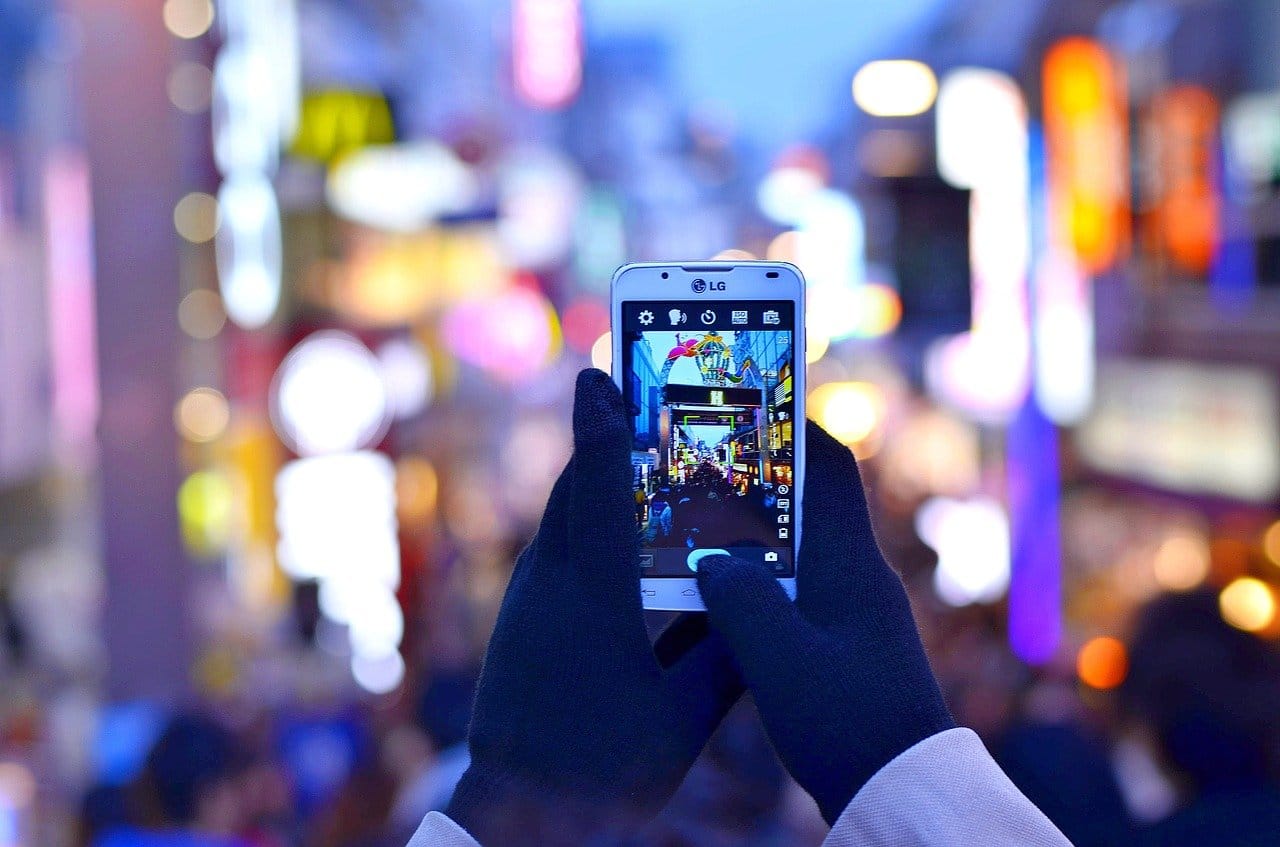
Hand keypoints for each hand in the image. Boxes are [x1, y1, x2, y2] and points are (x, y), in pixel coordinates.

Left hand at [446, 370, 742, 842]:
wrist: (517, 812)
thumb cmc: (604, 769)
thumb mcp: (682, 720)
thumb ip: (727, 659)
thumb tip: (765, 610)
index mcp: (595, 600)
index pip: (601, 492)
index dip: (605, 425)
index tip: (601, 371)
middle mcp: (552, 584)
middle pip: (579, 488)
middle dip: (610, 438)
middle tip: (646, 397)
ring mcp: (530, 596)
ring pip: (564, 516)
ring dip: (600, 481)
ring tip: (644, 457)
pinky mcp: (522, 613)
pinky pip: (558, 547)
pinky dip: (589, 523)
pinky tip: (624, 540)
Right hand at [695, 420, 954, 824]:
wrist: (899, 787)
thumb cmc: (848, 721)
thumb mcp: (779, 657)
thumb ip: (739, 598)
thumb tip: (711, 560)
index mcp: (850, 563)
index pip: (828, 467)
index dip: (791, 427)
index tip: (747, 403)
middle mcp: (856, 575)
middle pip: (804, 503)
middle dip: (753, 481)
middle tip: (698, 466)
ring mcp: (852, 610)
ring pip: (793, 550)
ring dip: (747, 536)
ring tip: (690, 528)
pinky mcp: (842, 643)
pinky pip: (793, 591)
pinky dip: (754, 582)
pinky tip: (714, 598)